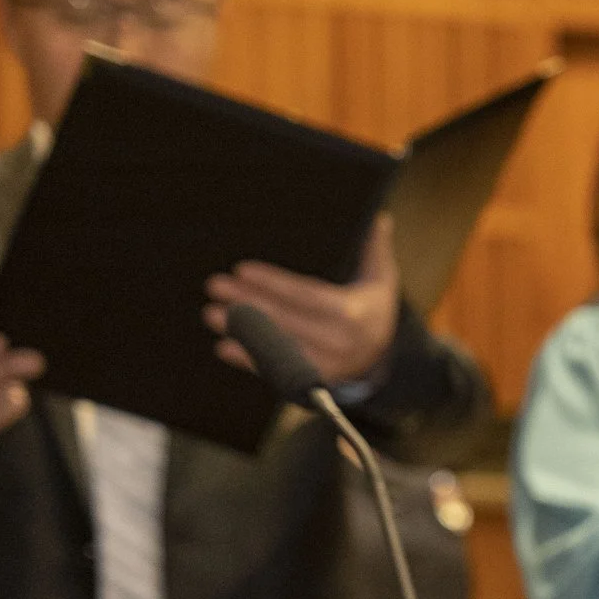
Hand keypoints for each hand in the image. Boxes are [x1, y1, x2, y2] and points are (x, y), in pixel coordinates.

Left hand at [205, 212, 402, 386]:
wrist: (383, 355)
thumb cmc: (372, 308)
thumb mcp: (381, 279)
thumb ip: (376, 249)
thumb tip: (380, 218)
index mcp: (355, 312)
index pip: (307, 295)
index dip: (274, 283)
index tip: (242, 269)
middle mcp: (342, 342)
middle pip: (287, 319)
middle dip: (249, 302)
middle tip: (216, 286)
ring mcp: (328, 365)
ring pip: (279, 345)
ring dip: (244, 330)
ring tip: (214, 313)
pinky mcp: (314, 380)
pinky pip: (279, 371)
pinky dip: (250, 360)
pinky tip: (226, 346)